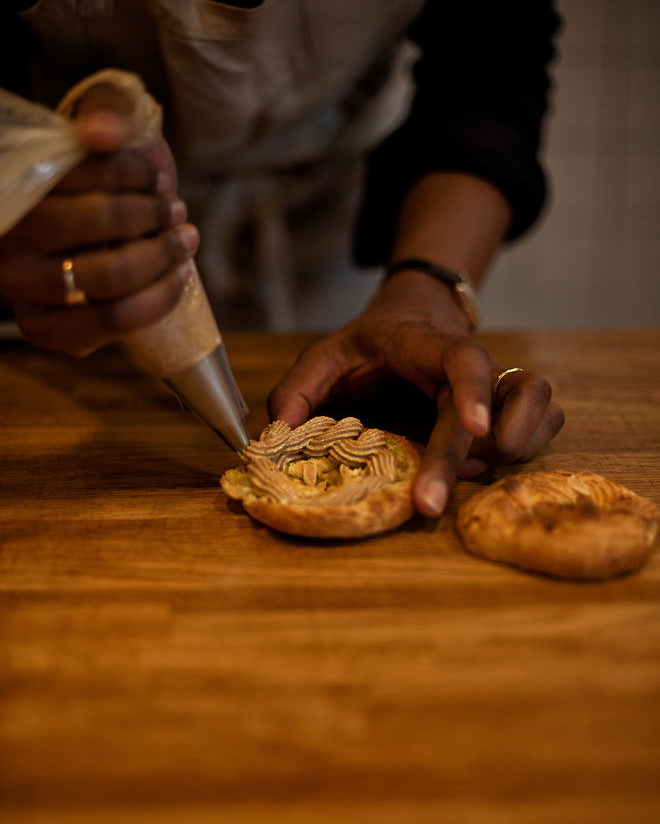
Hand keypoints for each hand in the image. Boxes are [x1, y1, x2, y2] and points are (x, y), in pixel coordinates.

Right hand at [0, 82, 198, 356]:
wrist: (84, 239)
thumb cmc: (96, 182)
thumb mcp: (103, 128)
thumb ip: (107, 108)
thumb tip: (102, 134)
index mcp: (13, 189)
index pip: (80, 175)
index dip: (133, 174)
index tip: (157, 178)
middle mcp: (6, 242)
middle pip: (99, 226)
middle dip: (152, 216)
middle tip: (176, 211)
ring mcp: (22, 291)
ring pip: (109, 278)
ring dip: (163, 256)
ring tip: (185, 241)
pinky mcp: (48, 331)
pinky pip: (113, 321)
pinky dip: (159, 298)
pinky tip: (179, 277)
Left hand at [268, 275, 564, 516]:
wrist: (414, 316)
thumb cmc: (369, 343)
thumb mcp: (324, 356)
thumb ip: (296, 392)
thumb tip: (279, 439)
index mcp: (425, 345)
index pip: (462, 358)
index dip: (472, 390)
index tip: (474, 429)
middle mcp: (470, 365)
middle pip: (488, 409)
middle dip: (460, 461)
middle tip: (428, 507)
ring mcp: (496, 385)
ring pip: (540, 409)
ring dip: (512, 449)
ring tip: (466, 472)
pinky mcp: (510, 406)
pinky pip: (546, 425)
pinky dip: (526, 448)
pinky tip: (484, 465)